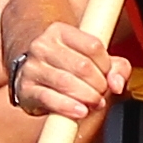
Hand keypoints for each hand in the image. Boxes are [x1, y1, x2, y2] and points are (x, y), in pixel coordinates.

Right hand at [12, 16, 130, 124]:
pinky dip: (68, 107)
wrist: (31, 74)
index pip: (93, 46)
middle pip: (82, 66)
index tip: (106, 75)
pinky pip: (49, 98)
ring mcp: (32, 67)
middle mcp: (42, 46)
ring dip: (87, 97)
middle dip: (98, 85)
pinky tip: (80, 111)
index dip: (106, 65)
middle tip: (101, 93)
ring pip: (66, 82)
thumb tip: (118, 83)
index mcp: (60, 32)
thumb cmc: (65, 66)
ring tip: (93, 103)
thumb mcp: (93, 59)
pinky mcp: (25, 89)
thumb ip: (116, 68)